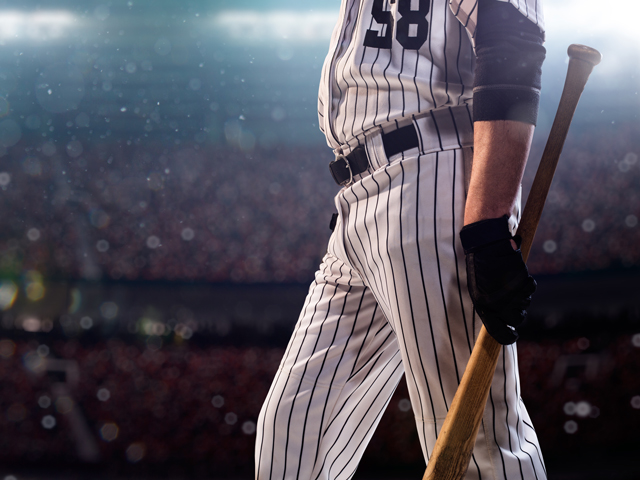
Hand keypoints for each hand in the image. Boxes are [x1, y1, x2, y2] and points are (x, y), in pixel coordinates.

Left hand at [460, 215, 535, 344]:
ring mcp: (511, 293)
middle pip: (517, 319)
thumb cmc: (480, 266)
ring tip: (511, 282)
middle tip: (512, 299)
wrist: (486, 244)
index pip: (498, 332)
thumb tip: (502, 323)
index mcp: (482, 306)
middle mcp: (497, 303)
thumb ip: (489, 307)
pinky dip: (527, 283)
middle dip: (517, 311)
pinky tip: (518, 274)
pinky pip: (530, 289)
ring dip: (522, 295)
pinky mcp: (521, 281)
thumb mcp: (478, 289)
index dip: (507, 337)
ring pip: (525, 303)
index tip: (513, 336)